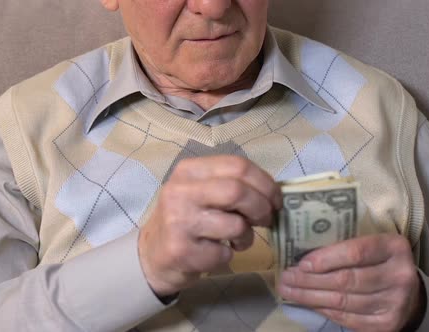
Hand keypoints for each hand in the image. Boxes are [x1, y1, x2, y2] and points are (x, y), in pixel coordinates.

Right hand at [138, 156, 281, 295]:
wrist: (153, 254)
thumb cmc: (187, 219)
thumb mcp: (202, 191)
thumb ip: (231, 184)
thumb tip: (273, 192)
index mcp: (189, 171)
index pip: (238, 165)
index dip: (265, 183)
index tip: (275, 200)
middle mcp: (180, 191)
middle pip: (238, 191)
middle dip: (261, 207)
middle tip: (266, 220)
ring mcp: (179, 221)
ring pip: (236, 225)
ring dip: (247, 236)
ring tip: (238, 240)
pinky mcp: (182, 250)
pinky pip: (224, 252)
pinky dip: (229, 254)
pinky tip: (215, 252)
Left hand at [277, 234, 424, 331]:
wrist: (407, 291)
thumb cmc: (378, 261)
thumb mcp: (370, 244)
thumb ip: (344, 246)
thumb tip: (301, 255)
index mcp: (394, 247)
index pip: (356, 252)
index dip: (326, 258)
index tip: (301, 263)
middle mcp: (400, 275)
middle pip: (346, 280)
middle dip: (310, 280)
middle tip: (286, 277)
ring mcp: (395, 303)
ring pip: (343, 301)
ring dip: (310, 297)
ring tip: (289, 290)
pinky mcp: (386, 325)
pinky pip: (346, 318)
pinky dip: (323, 310)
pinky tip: (307, 303)